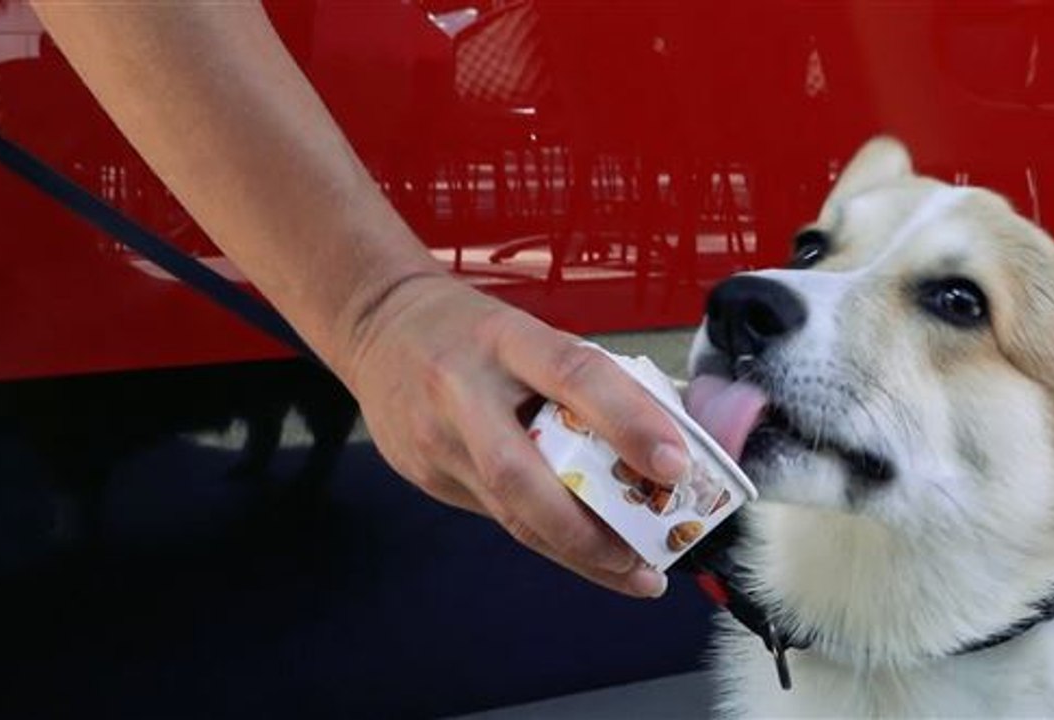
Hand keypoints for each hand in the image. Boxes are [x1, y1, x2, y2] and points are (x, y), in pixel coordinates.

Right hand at [335, 274, 689, 596]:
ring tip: (633, 573)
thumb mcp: (528, 331)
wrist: (378, 325)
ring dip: (577, 552)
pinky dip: (547, 537)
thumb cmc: (472, 331)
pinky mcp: (425, 473)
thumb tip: (666, 431)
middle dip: (591, 527)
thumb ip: (586, 377)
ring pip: (510, 512)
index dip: (628, 421)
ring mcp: (437, 439)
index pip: (574, 375)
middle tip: (648, 556)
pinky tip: (585, 553)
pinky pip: (496, 516)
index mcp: (505, 339)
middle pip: (524, 473)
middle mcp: (463, 390)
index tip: (675, 464)